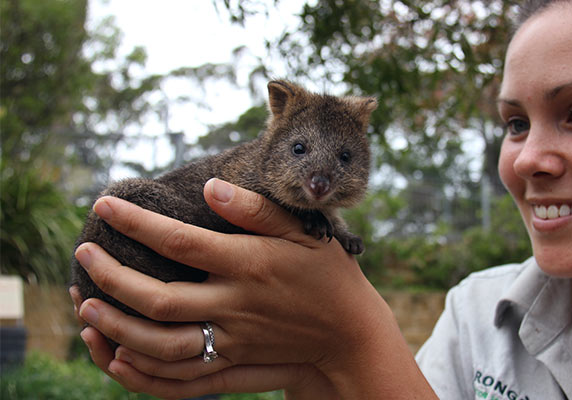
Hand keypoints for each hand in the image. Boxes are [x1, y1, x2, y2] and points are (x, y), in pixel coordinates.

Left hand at [74, 178, 434, 398]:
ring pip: (159, 343)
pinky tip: (115, 354)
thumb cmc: (327, 274)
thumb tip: (208, 186)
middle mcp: (235, 305)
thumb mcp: (303, 231)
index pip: (179, 241)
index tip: (104, 203)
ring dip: (115, 327)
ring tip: (85, 306)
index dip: (136, 222)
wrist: (348, 334)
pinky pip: (177, 378)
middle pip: (157, 297)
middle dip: (111, 276)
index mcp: (249, 265)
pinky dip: (140, 372)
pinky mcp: (231, 365)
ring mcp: (231, 340)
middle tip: (83, 253)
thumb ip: (255, 209)